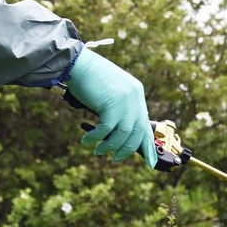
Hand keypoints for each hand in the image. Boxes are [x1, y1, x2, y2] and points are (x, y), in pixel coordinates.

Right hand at [65, 47, 156, 167]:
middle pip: (135, 132)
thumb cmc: (89, 78)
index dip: (147, 146)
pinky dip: (95, 138)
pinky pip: (106, 129)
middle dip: (125, 150)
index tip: (150, 162)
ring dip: (109, 146)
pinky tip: (86, 141)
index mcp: (137, 93)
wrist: (76, 63)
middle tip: (114, 159)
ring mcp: (125, 100)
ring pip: (122, 134)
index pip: (145, 125)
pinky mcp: (112, 104)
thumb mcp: (111, 93)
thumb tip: (119, 133)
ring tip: (98, 151)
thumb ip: (119, 108)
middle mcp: (135, 97)